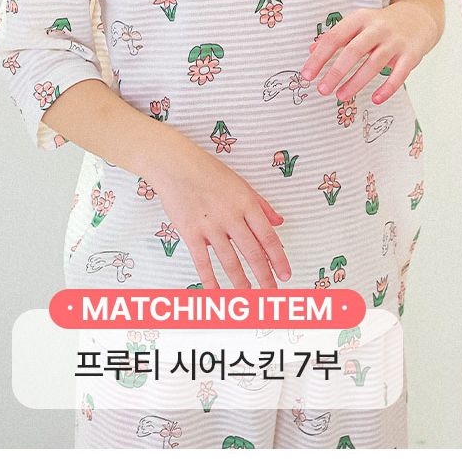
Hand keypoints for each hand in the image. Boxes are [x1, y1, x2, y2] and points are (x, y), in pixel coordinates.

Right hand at [147, 127, 290, 292]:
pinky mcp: (191, 232)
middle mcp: (231, 216)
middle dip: (265, 276)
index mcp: (247, 203)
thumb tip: (279, 222)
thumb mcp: (241, 184)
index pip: (268, 237)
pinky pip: (202, 261)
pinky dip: (210, 279)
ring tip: (248, 297)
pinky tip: (216, 293)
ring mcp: (210, 225)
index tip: (286, 275)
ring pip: (230, 260)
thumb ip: (261, 205)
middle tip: (272, 293)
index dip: (279, 259)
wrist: (175, 164)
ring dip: (241, 281)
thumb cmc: (208, 172)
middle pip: (253, 253)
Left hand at [301, 0, 437, 105]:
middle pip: (353, 51)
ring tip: (341, 97)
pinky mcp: (411, 55)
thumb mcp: (358, 24)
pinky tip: (376, 99)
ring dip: (356, 83)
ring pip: (374, 64)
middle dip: (336, 72)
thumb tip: (311, 49)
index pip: (335, 38)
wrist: (418, 19)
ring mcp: (395, 42)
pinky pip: (398, 75)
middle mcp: (377, 28)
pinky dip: (387, 88)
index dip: (319, 57)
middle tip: (322, 90)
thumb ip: (336, 36)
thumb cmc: (380, 26)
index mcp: (360, 18)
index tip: (307, 75)